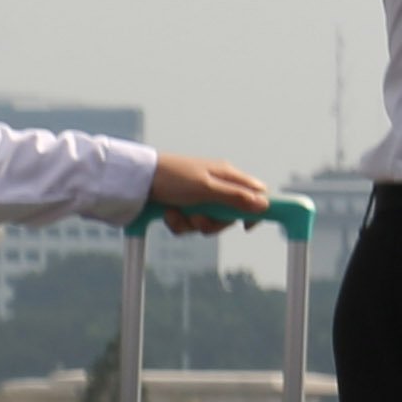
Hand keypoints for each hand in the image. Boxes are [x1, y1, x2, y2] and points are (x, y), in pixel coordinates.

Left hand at [144, 153, 267, 232]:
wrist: (137, 179)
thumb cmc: (173, 178)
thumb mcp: (206, 189)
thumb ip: (235, 197)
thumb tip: (263, 205)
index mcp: (227, 175)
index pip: (256, 192)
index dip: (256, 211)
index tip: (246, 227)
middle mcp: (216, 185)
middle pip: (230, 215)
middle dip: (214, 223)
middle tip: (199, 218)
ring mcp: (199, 196)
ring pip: (208, 222)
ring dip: (192, 224)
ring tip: (177, 213)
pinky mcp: (183, 205)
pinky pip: (189, 224)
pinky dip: (178, 222)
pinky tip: (167, 213)